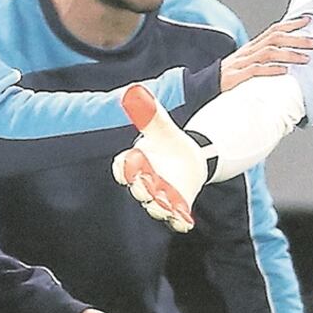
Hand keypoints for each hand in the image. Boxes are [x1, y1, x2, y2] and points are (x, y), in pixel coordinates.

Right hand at [112, 84, 207, 232]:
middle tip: (147, 185)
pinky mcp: (178, 206)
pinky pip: (176, 218)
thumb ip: (149, 114)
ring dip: (159, 207)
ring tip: (165, 205)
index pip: (123, 167)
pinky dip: (180, 221)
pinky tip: (186, 222)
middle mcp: (144, 183)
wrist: (189, 157)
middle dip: (141, 188)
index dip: (124, 167)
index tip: (131, 161)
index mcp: (135, 163)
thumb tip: (134, 91)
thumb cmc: (168, 142)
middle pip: (138, 189)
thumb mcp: (161, 126)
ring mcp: (160, 197)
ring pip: (155, 207)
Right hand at [220, 17, 312, 91]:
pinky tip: (284, 71)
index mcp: (252, 47)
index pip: (273, 30)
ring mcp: (242, 63)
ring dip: (289, 54)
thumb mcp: (248, 63)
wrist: (204, 87)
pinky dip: (271, 70)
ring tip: (305, 58)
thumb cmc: (230, 76)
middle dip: (296, 39)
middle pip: (274, 39)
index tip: (308, 21)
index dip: (291, 24)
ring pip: (268, 53)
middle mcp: (248, 52)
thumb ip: (265, 58)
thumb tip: (288, 57)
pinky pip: (255, 71)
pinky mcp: (236, 77)